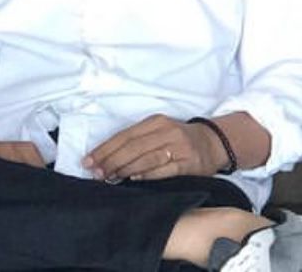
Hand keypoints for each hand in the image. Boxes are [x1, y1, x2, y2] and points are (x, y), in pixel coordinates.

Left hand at [81, 114, 225, 181]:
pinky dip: (147, 175)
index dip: (105, 149)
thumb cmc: (178, 139)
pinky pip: (164, 170)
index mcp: (155, 121)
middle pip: (133, 146)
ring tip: (110, 177)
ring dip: (125, 169)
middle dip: (111, 160)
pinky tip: (134, 180)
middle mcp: (166, 131)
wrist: (213, 142)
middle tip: (95, 173)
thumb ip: (137, 142)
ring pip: (146, 157)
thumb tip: (107, 159)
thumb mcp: (158, 132)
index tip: (88, 161)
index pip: (124, 135)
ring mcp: (178, 146)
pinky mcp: (188, 163)